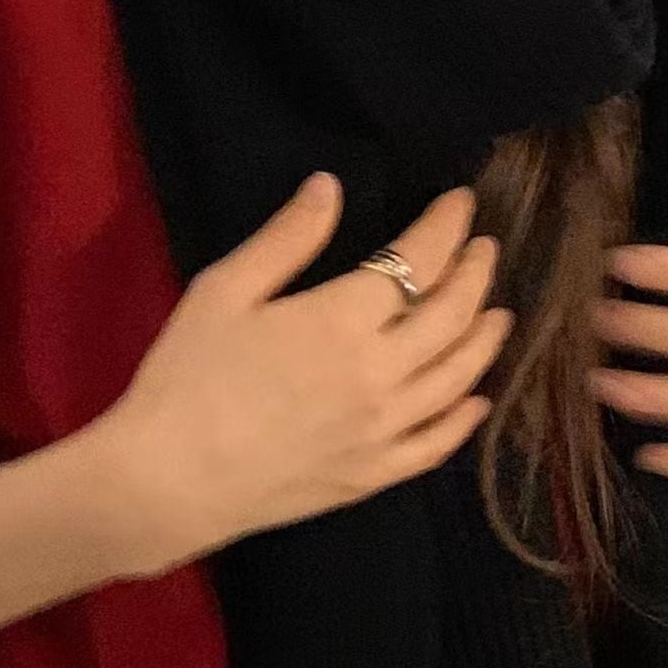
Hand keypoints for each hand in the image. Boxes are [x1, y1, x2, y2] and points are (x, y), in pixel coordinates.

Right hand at [106, 174, 511, 569]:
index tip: (460, 204)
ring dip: (484, 339)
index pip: (418, 260)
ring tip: (497, 313)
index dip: (446, 226)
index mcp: (343, 319)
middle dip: (474, 274)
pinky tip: (476, 400)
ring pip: (457, 378)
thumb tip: (330, 186)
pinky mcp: (373, 475)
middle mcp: (380, 373)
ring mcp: (383, 429)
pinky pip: (437, 445)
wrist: (170, 481)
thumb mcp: (225, 291)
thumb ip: (286, 238)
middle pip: (451, 315)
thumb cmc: (187, 378)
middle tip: (484, 250)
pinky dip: (465, 419)